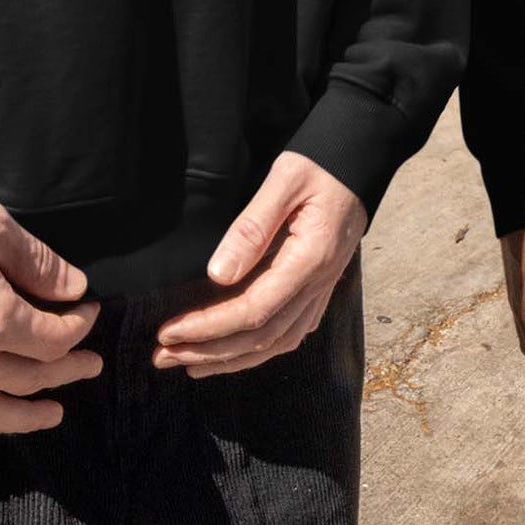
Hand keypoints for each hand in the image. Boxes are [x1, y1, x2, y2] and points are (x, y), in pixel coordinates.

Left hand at [153, 154, 366, 377]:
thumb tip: (219, 274)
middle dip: (210, 351)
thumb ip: (252, 226)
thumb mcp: (285, 179)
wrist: (360, 160)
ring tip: (188, 364)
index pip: (254, 310)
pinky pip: (289, 333)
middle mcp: (319, 284)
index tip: (171, 331)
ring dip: (230, 359)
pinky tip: (232, 354)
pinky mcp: (319, 288)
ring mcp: (322, 290)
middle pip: (261, 337)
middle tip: (164, 356)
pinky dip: (257, 351)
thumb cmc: (321, 164)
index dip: (209, 327)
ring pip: (276, 343)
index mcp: (310, 259)